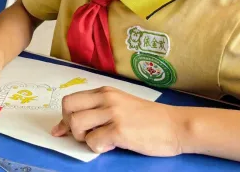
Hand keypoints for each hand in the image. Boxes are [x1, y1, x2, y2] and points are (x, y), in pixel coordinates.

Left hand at [51, 86, 183, 156]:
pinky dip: (98, 147)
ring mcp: (113, 113)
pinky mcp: (120, 130)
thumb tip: (65, 127)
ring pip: (77, 124)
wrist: (176, 125)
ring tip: (100, 140)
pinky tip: (112, 145)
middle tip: (85, 134)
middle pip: (68, 108)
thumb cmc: (149, 119)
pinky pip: (93, 141)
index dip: (64, 117)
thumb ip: (97, 111)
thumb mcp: (120, 107)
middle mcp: (106, 98)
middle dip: (70, 125)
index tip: (63, 130)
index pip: (71, 99)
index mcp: (105, 92)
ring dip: (83, 138)